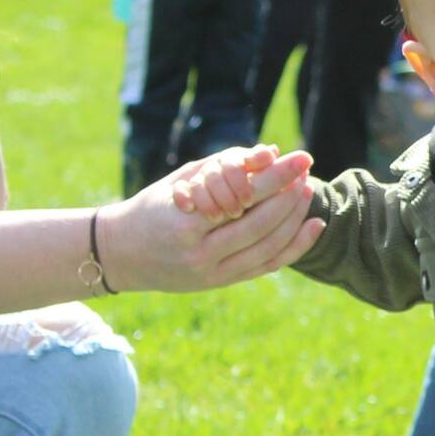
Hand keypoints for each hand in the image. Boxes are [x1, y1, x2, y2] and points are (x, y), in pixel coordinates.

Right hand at [100, 149, 321, 292]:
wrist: (120, 255)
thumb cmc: (150, 209)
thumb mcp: (179, 182)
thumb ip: (222, 167)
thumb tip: (270, 153)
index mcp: (185, 224)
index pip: (241, 198)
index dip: (274, 178)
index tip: (297, 158)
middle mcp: (200, 253)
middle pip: (259, 224)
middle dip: (289, 196)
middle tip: (306, 171)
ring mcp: (212, 274)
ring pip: (267, 248)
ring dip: (294, 219)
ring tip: (308, 193)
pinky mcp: (221, 283)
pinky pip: (266, 266)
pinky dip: (294, 247)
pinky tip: (314, 226)